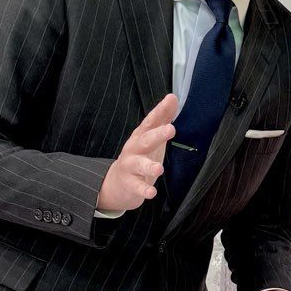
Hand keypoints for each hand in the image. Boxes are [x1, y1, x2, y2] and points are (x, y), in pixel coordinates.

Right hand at [97, 93, 177, 211]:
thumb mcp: (151, 136)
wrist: (118, 183)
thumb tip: (172, 97)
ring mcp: (131, 166)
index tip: (171, 100)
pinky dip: (144, 190)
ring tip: (159, 168)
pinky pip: (137, 187)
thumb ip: (162, 118)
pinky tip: (151, 193)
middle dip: (157, 134)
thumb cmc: (140, 155)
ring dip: (148, 166)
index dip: (160, 111)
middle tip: (171, 129)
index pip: (151, 121)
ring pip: (139, 165)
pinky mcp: (130, 184)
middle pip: (145, 140)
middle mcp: (134, 149)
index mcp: (141, 136)